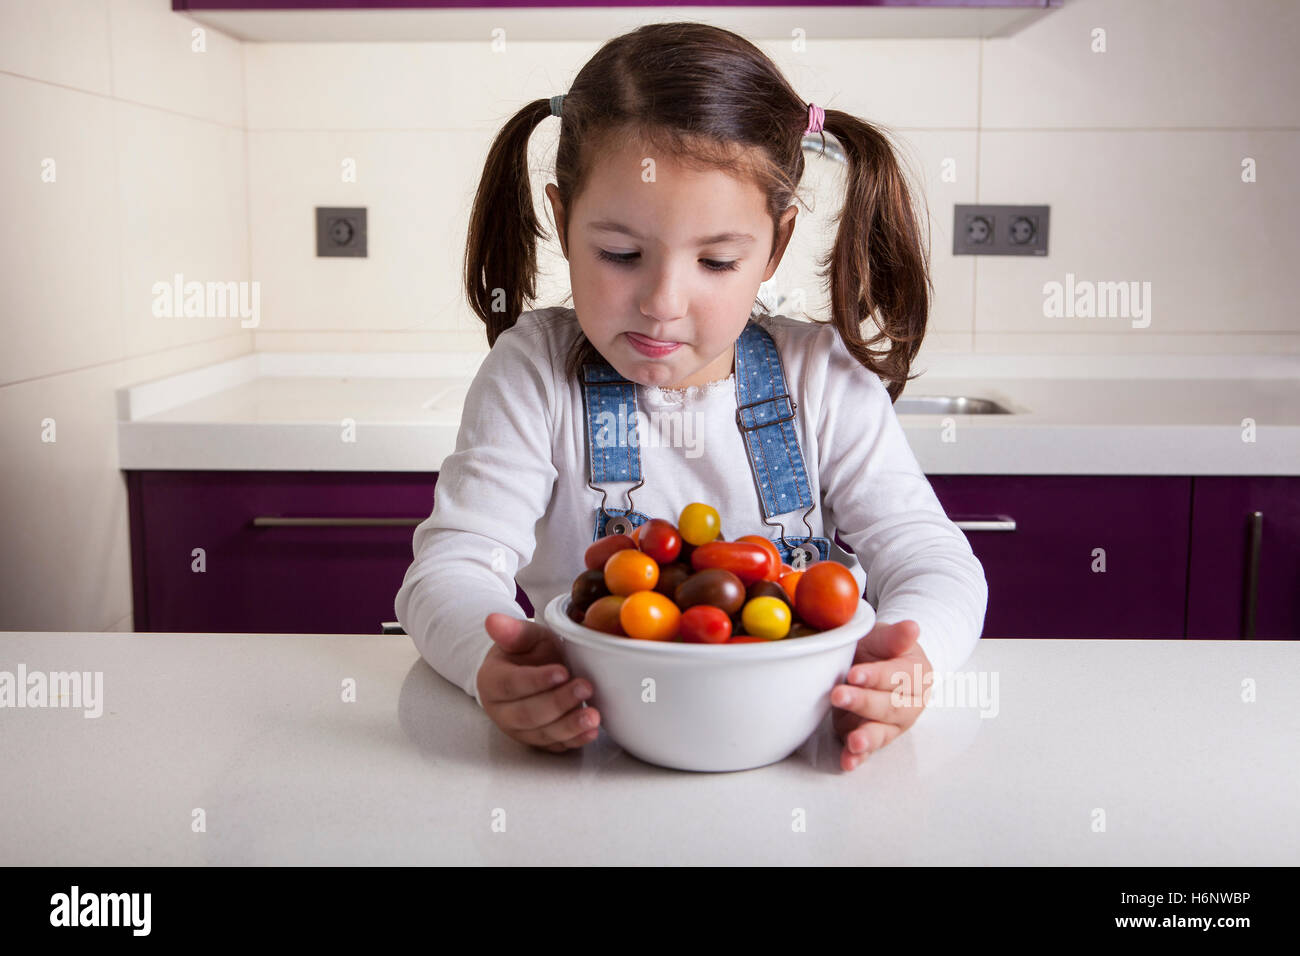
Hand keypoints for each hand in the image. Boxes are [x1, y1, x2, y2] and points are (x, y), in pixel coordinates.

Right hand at [477, 612, 600, 752]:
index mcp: (492, 682)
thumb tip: (493, 620)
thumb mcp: (524, 636)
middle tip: (585, 688)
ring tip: (593, 715)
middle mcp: (502, 711)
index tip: (562, 672)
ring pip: (542, 734)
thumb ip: (512, 631)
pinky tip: (591, 732)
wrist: (534, 671)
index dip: (536, 681)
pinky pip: (555, 746)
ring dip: (569, 726)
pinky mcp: (539, 741)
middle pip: (527, 714)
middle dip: (558, 703)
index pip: (511, 685)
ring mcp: (520, 730)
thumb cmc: (528, 653)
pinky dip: (575, 740)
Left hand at [829, 619, 930, 771]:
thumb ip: (895, 637)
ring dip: (866, 737)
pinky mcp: (876, 736)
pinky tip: (848, 762)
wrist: (872, 663)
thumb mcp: (884, 637)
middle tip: (837, 695)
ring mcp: (893, 723)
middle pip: (889, 706)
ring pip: (881, 731)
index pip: (898, 676)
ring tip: (853, 741)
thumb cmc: (879, 648)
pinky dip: (858, 757)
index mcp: (916, 673)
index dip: (877, 676)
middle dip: (863, 703)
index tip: (855, 674)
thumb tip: (913, 627)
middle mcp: (909, 702)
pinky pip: (868, 749)